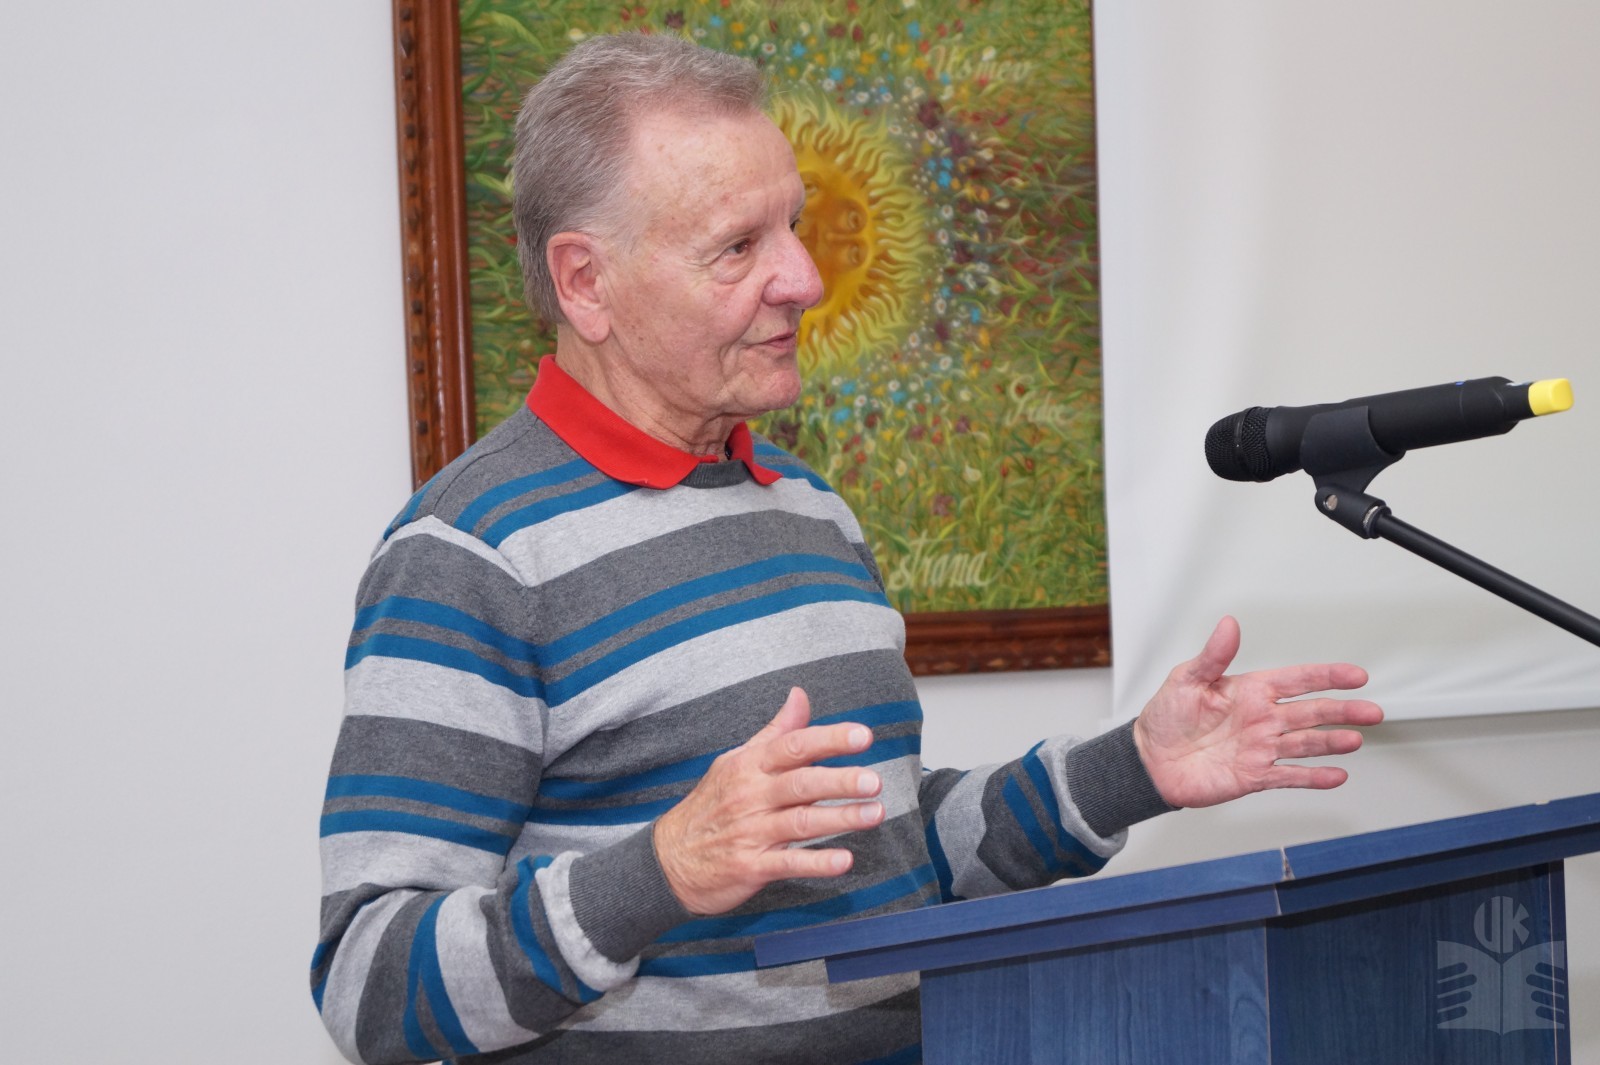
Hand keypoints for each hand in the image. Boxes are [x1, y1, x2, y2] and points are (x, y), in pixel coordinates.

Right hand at [652, 687, 884, 914]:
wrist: (668, 861)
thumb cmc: (710, 806)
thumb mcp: (736, 762)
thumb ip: (775, 732)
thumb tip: (800, 695)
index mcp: (750, 766)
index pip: (793, 745)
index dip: (829, 739)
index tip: (863, 735)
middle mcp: (751, 796)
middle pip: (801, 784)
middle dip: (839, 781)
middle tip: (874, 780)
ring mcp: (751, 832)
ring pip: (801, 823)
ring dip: (840, 819)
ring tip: (875, 813)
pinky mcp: (751, 866)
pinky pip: (788, 864)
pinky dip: (817, 862)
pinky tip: (845, 860)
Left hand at [1132, 616, 1382, 808]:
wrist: (1151, 760)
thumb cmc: (1166, 717)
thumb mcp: (1186, 680)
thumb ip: (1213, 656)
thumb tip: (1229, 624)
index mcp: (1250, 691)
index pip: (1297, 681)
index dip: (1327, 677)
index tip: (1356, 676)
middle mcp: (1262, 719)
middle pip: (1311, 713)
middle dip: (1342, 711)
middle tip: (1371, 711)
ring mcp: (1261, 748)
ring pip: (1305, 744)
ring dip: (1331, 743)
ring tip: (1355, 740)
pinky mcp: (1254, 776)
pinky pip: (1289, 776)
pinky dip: (1313, 777)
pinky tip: (1336, 775)